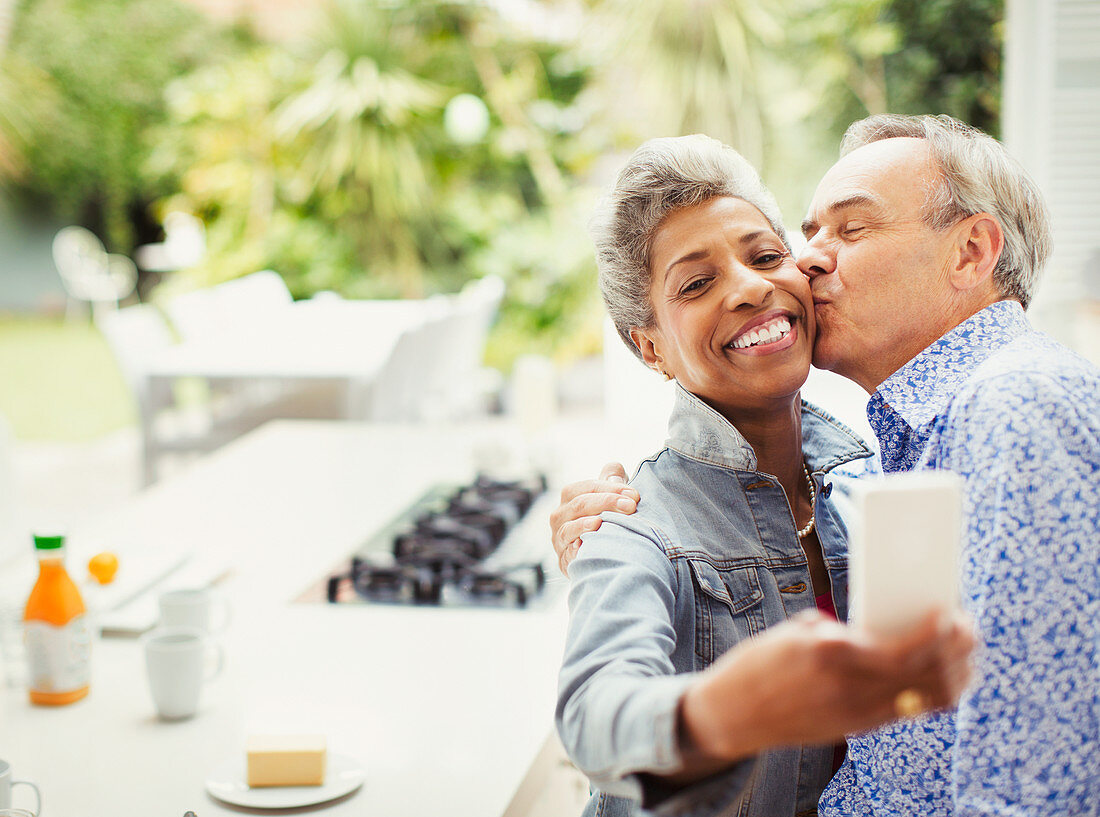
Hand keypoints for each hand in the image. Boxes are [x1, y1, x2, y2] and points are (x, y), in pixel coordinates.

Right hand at [550, 462, 638, 575]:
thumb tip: (614, 470)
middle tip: (631, 506)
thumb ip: (612, 481)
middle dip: (606, 503)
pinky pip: (566, 554)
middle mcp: (560, 516)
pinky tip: (585, 547)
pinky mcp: (564, 560)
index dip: (611, 488)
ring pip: (568, 529)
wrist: (599, 558)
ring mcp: (560, 539)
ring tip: (600, 522)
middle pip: (580, 505)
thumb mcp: (610, 498)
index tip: (634, 495)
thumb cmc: (606, 521)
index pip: (588, 487)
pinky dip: (575, 550)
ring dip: (585, 525)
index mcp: (570, 497)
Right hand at [680, 610, 975, 764]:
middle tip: (968, 630)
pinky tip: (936, 677)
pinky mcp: (855, 728)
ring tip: (961, 656)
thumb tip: (881, 626)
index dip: (936, 634)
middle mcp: (850, 687)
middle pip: (924, 677)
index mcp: (832, 653)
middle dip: (956, 653)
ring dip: (950, 677)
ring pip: (923, 700)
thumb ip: (844, 631)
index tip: (952, 613)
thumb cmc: (761, 663)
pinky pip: (904, 710)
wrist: (733, 712)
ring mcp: (855, 713)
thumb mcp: (799, 632)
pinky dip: (926, 692)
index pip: (903, 649)